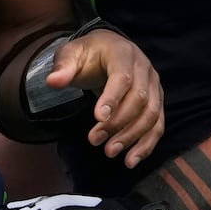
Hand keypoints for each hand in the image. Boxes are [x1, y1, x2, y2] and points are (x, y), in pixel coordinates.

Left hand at [47, 27, 163, 166]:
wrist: (108, 49)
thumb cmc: (89, 54)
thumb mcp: (71, 54)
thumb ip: (63, 67)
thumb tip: (53, 81)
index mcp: (123, 54)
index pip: (122, 77)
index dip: (112, 99)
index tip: (98, 118)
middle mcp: (144, 68)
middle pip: (139, 99)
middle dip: (118, 123)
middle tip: (95, 140)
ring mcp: (154, 85)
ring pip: (151, 114)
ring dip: (132, 136)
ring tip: (110, 151)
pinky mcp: (157, 101)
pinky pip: (157, 125)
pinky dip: (146, 144)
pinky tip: (130, 160)